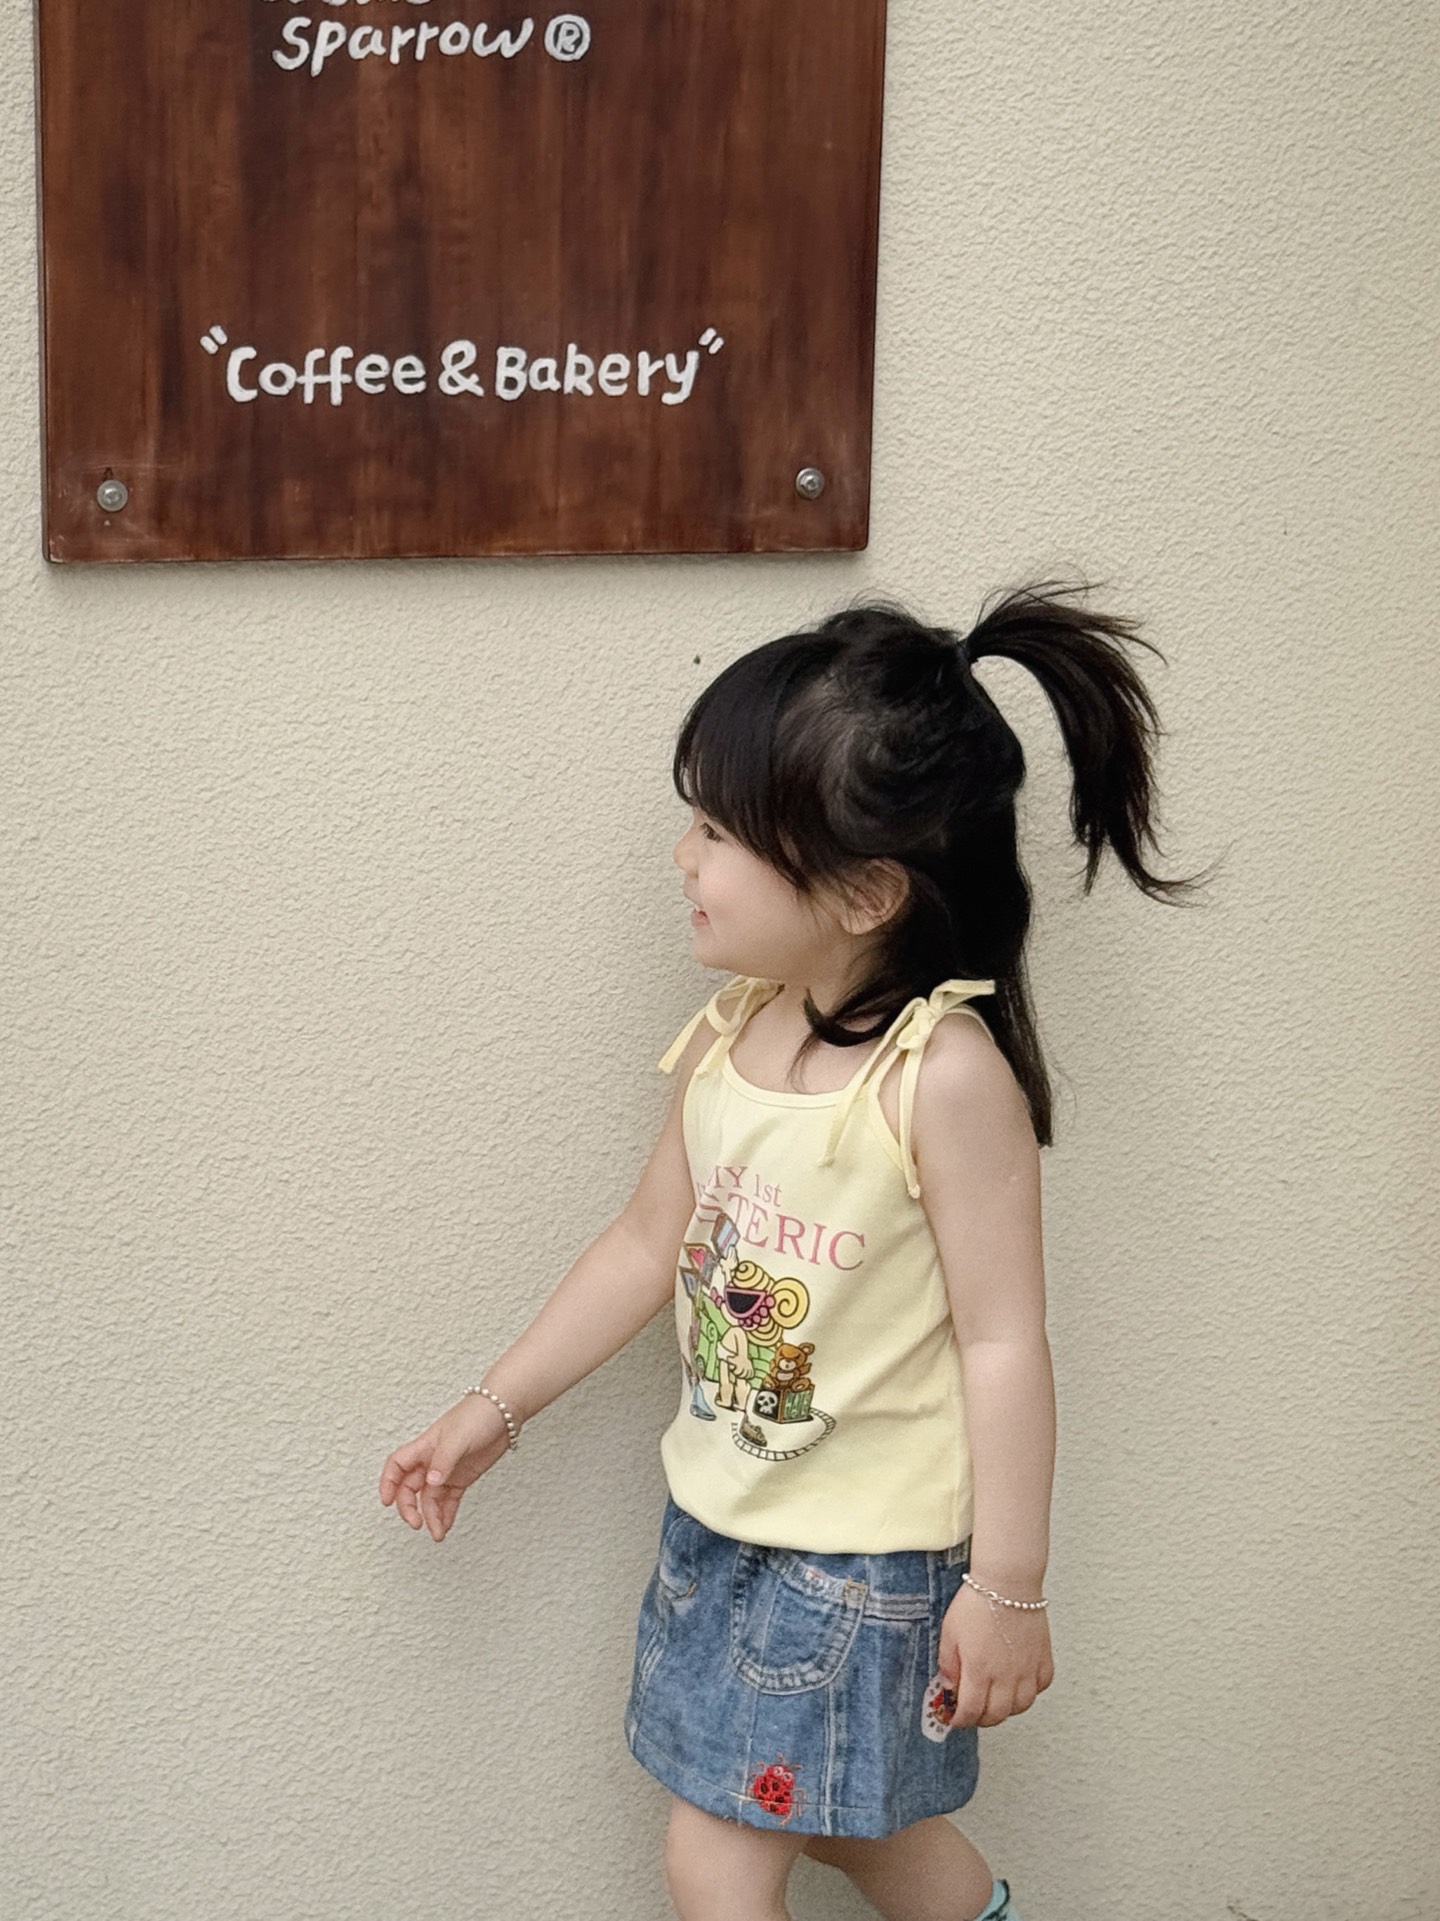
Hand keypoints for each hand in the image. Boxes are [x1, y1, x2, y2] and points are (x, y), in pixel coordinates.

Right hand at [378, 1395, 513, 1541]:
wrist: (505, 1412)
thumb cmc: (478, 1414)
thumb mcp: (458, 1437)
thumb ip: (444, 1461)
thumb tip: (431, 1482)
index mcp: (424, 1447)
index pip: (397, 1465)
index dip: (388, 1483)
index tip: (387, 1502)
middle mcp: (431, 1460)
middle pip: (410, 1488)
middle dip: (409, 1508)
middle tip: (417, 1524)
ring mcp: (447, 1470)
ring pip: (430, 1498)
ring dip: (431, 1517)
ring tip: (438, 1534)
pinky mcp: (462, 1477)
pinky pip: (448, 1500)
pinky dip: (445, 1514)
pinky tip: (445, 1526)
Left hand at [939, 1580, 1053, 1728]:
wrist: (1007, 1581)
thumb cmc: (977, 1602)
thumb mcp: (949, 1632)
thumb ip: (948, 1664)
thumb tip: (949, 1687)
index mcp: (979, 1670)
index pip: (971, 1711)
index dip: (961, 1720)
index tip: (956, 1719)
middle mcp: (1006, 1675)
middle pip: (997, 1715)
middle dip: (982, 1719)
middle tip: (974, 1713)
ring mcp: (1027, 1669)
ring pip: (1021, 1706)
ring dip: (1006, 1710)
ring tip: (996, 1701)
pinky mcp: (1043, 1658)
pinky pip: (1040, 1687)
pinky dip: (1030, 1692)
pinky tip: (1019, 1684)